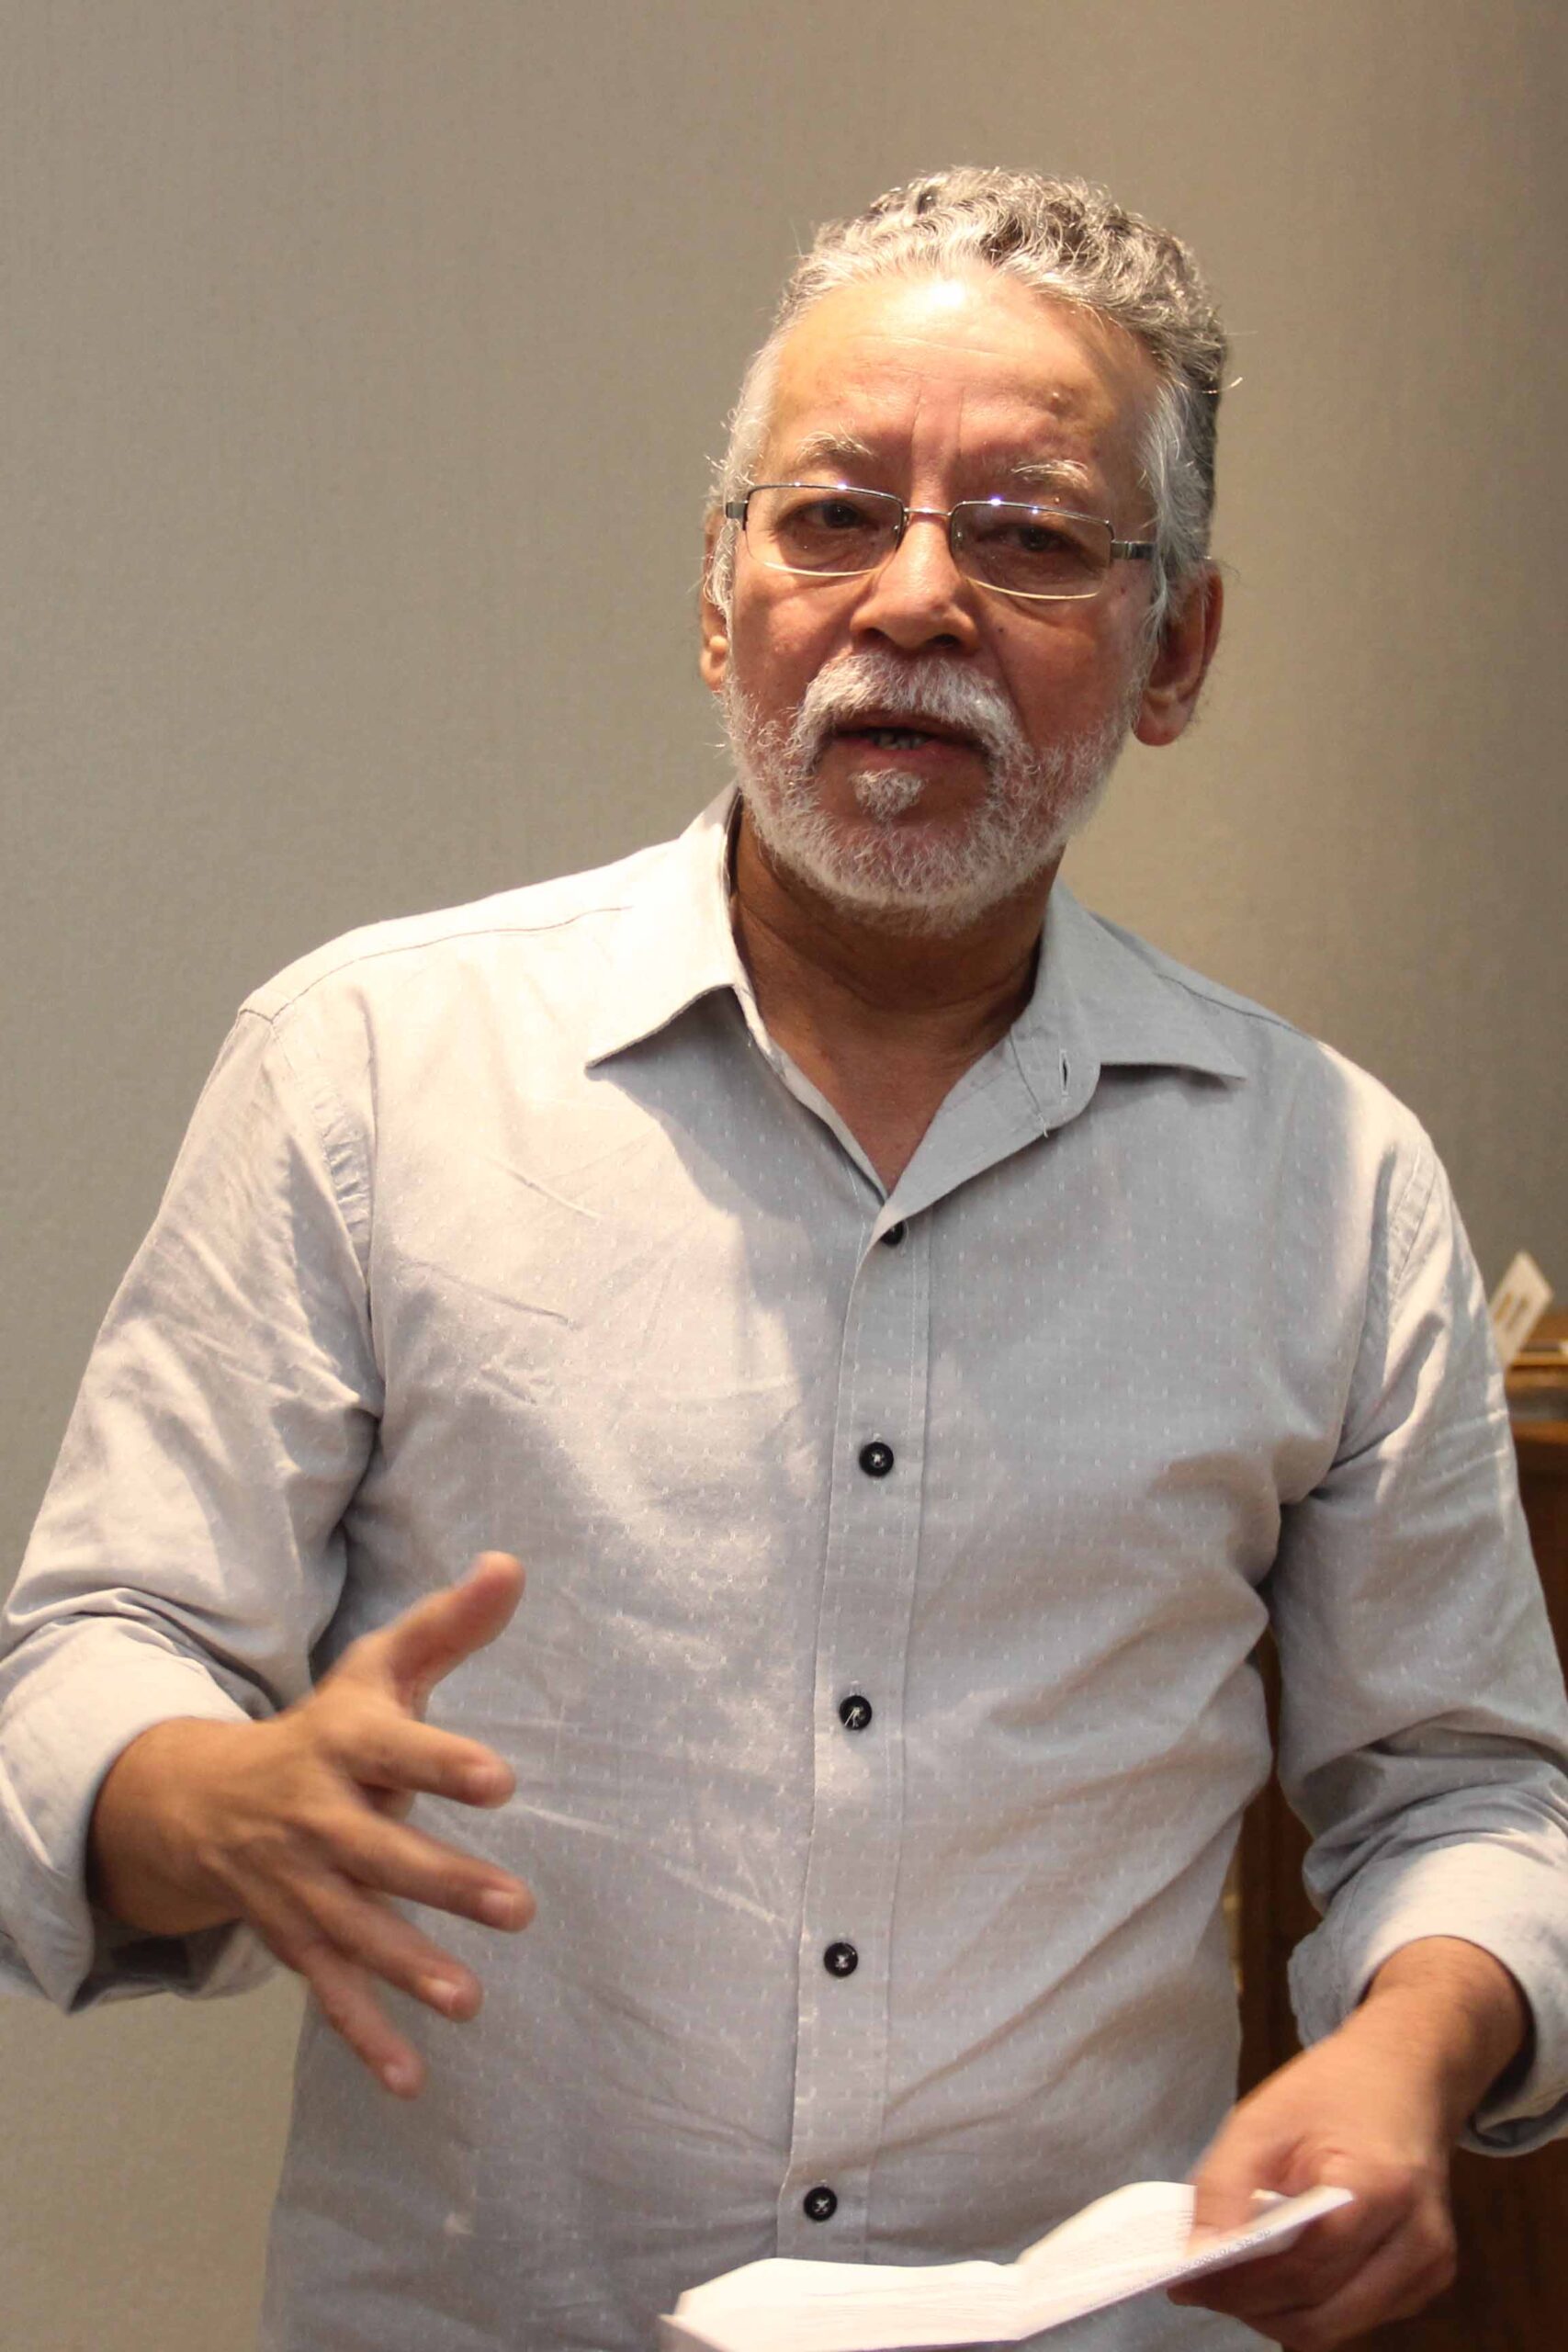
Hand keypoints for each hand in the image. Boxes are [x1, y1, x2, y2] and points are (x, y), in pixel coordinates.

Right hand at [89, 1551, 532, 2097]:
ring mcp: (299, 1884)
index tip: (501, 1779)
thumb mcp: (378, 1668)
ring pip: (352, 1930)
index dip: (444, 1763)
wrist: (204, 1798)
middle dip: (442, 1881)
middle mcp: (316, 1817)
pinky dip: (366, 2036)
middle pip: (378, 1852)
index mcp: (343, 1743)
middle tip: (516, 1907)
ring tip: (469, 2000)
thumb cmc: (326, 1726)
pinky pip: (328, 1990)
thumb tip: (512, 1564)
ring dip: (407, 1968)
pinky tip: (411, 2079)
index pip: (397, 1749)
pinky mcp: (294, 1938)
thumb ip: (450, 1625)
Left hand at [1170, 1939, 1525, 2347]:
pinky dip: (1309, 2308)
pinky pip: (1355, 2318)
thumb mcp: (1263, 2119)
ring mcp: (1429, 2268)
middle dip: (1253, 2308)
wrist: (1405, 2079)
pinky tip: (1277, 2276)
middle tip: (1203, 2287)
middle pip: (1322, 2315)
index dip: (1241, 2283)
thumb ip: (1224, 2186)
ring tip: (1234, 2281)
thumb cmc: (1334, 2092)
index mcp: (1380, 2188)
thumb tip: (1197, 2256)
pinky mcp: (1426, 2282)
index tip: (1187, 2281)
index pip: (1305, 2266)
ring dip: (1278, 2315)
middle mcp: (1419, 2242)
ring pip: (1337, 2328)